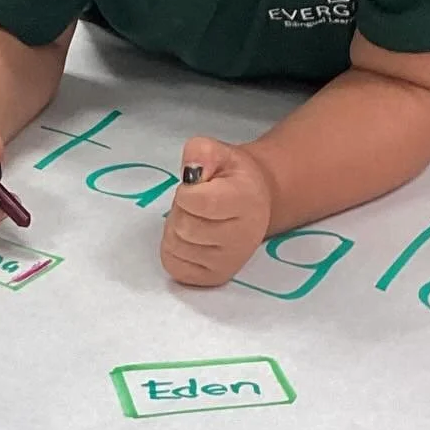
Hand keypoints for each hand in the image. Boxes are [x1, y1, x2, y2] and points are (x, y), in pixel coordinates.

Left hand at [160, 136, 273, 287]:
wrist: (255, 204)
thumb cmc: (233, 178)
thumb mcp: (219, 153)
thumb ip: (200, 151)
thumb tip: (191, 171)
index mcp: (246, 201)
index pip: (195, 202)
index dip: (186, 192)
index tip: (197, 186)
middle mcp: (242, 237)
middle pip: (183, 226)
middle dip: (182, 210)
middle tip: (197, 204)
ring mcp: (229, 262)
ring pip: (175, 246)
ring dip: (177, 229)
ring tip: (197, 219)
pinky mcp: (214, 278)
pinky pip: (174, 265)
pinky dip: (175, 249)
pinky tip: (193, 239)